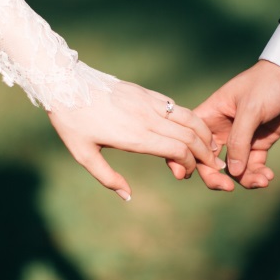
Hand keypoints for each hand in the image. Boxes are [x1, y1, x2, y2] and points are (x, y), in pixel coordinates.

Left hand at [48, 81, 225, 200]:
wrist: (66, 83)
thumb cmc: (72, 122)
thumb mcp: (83, 155)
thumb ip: (107, 178)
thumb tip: (127, 196)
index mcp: (135, 136)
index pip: (177, 150)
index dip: (189, 164)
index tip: (184, 174)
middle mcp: (147, 118)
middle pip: (190, 135)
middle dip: (206, 153)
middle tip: (213, 165)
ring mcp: (148, 102)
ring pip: (188, 117)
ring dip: (204, 133)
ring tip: (212, 147)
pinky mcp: (146, 92)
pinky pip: (175, 106)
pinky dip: (190, 119)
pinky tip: (193, 128)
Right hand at [193, 60, 279, 190]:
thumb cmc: (267, 84)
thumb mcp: (251, 109)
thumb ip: (239, 141)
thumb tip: (232, 173)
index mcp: (210, 115)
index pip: (191, 140)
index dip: (187, 158)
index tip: (190, 175)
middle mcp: (221, 129)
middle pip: (209, 160)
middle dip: (216, 177)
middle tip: (228, 188)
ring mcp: (241, 138)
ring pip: (233, 168)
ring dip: (244, 178)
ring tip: (262, 180)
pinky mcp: (259, 143)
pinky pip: (253, 166)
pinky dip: (258, 174)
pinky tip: (268, 176)